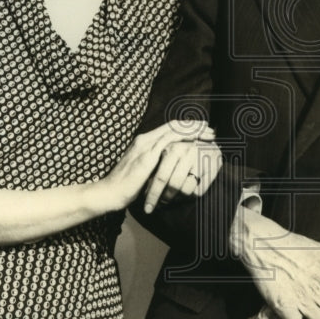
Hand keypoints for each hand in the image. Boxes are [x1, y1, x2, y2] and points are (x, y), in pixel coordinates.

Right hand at [101, 120, 215, 211]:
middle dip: (193, 126)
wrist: (110, 192)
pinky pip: (170, 140)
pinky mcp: (148, 155)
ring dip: (193, 130)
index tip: (200, 130)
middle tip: (209, 128)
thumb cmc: (126, 187)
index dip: (185, 128)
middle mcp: (145, 140)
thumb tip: (169, 169)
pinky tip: (197, 138)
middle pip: (174, 126)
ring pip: (174, 129)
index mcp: (143, 143)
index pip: (168, 129)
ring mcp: (146, 145)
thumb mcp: (143, 172)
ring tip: (208, 132)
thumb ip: (154, 166)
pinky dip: (185, 136)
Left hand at [143, 132, 222, 213]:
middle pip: (173, 186)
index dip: (153, 195)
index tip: (147, 209)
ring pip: (187, 190)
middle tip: (162, 203)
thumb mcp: (167, 153)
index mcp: (172, 148)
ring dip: (178, 198)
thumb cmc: (182, 150)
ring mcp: (200, 159)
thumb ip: (156, 167)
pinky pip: (199, 191)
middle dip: (165, 198)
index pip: (160, 177)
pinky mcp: (213, 167)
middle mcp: (186, 152)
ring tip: (174, 196)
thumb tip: (144, 191)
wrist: (207, 141)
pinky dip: (192, 196)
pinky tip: (188, 192)